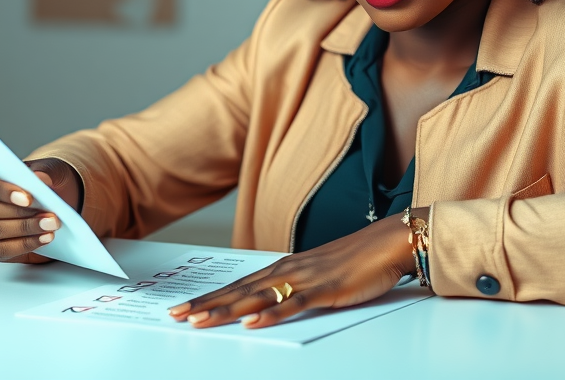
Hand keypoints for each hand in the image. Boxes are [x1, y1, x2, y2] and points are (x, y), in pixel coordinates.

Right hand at [0, 157, 82, 263]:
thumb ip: (45, 170)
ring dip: (25, 228)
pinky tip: (43, 238)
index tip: (26, 197)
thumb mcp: (49, 169)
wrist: (51, 201)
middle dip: (18, 213)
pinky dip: (25, 245)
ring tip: (50, 225)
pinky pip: (0, 250)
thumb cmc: (41, 181)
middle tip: (49, 214)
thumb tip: (39, 178)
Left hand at [167, 210, 420, 329]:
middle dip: (206, 304)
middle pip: (239, 291)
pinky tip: (254, 322)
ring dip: (227, 310)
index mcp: (285, 267)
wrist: (387, 242)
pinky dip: (271, 313)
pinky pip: (294, 304)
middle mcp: (288, 270)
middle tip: (176, 316)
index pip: (239, 285)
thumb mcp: (318, 276)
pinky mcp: (325, 289)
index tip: (184, 307)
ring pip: (257, 297)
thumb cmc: (356, 260)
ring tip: (201, 321)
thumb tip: (271, 304)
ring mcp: (305, 279)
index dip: (210, 297)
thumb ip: (294, 289)